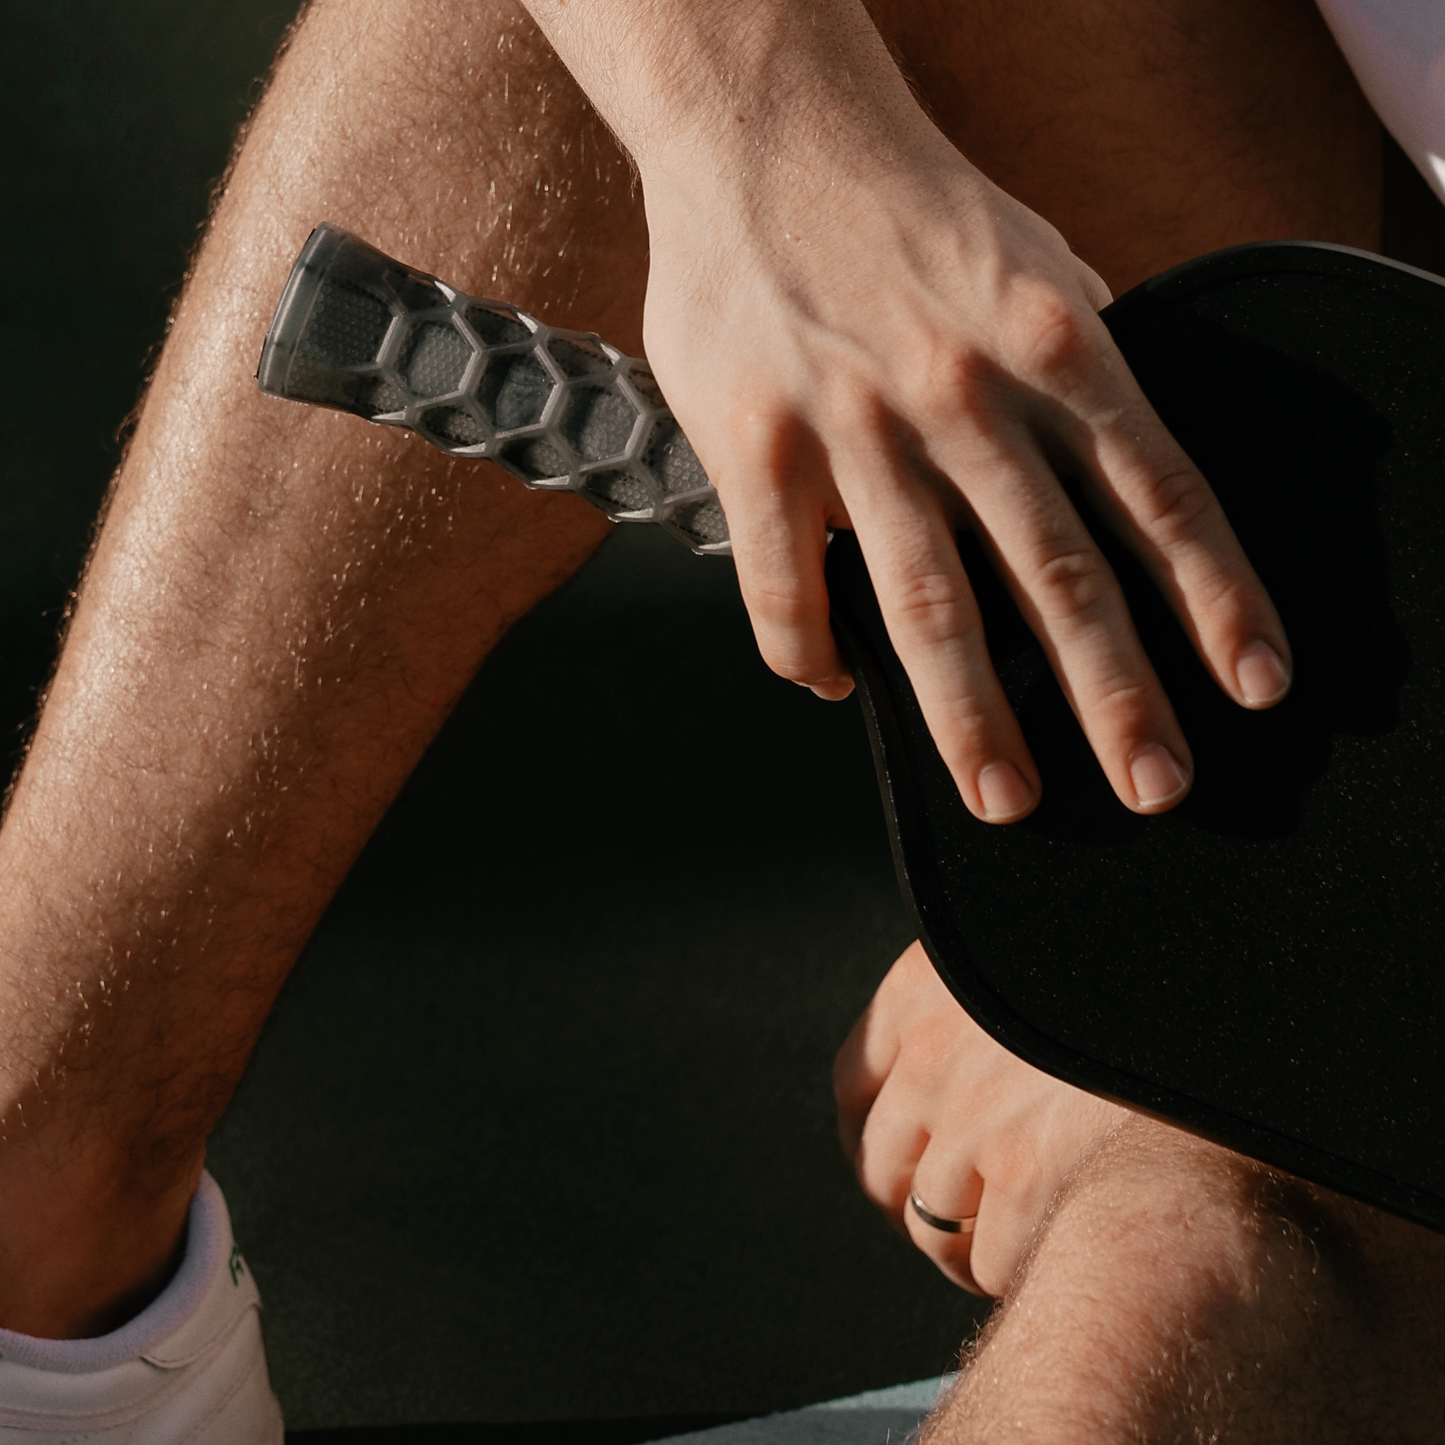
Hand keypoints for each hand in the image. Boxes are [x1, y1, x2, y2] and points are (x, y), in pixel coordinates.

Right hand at [525, 0, 1291, 822]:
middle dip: (1113, 693)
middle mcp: (965, 392)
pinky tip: (838, 690)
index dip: (1215, 597)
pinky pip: (786, 585)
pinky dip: (811, 653)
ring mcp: (856, 424)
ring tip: (1006, 797)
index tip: (1252, 686)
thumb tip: (1120, 455)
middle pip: (1057, 572)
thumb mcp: (1033, 258)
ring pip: (926, 601)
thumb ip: (1079, 360)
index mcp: (1051, 340)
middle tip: (1152, 785)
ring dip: (972, 713)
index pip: (1158, 493)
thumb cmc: (906, 203)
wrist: (764, 126)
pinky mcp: (757, 445)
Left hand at [834, 941, 1126, 1295]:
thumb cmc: (1112, 970)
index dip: (870, 1136)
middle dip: (911, 1202)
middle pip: (881, 1167)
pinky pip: (991, 1258)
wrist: (1185, 987)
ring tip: (995, 1253)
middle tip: (952, 1220)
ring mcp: (975, 1118)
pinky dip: (1007, 1273)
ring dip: (959, 1250)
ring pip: (928, 1225)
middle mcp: (928, 1055)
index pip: (853, 1085)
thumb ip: (972, 1003)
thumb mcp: (1016, 958)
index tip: (897, 1161)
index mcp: (916, 991)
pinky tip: (1039, 1262)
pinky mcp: (1030, 1173)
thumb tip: (951, 1068)